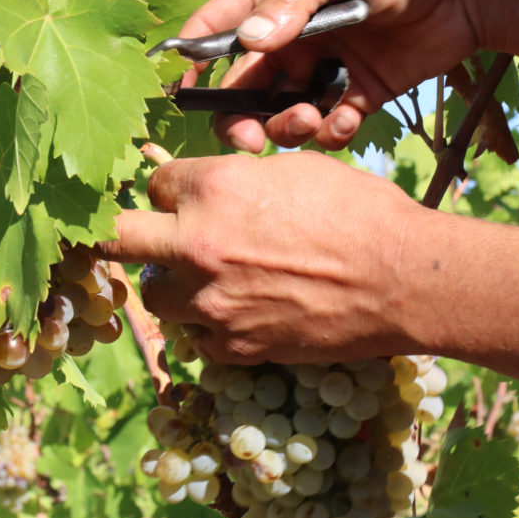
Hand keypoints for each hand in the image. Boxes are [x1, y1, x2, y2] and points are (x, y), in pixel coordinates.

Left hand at [97, 151, 424, 364]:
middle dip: (115, 233)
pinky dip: (207, 323)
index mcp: (212, 189)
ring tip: (202, 278)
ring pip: (153, 293)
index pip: (153, 183)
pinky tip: (238, 311)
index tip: (180, 196)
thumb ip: (237, 180)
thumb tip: (210, 192)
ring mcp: (210, 303)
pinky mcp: (232, 347)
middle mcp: (197, 245)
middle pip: (117, 239)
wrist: (403, 280)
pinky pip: (196, 335)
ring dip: (170, 282)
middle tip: (119, 235)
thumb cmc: (359, 212)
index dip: (168, 189)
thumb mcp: (294, 171)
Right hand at [179, 0, 492, 152]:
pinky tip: (347, 119)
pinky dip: (331, 133)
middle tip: (250, 142)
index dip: (192, 57)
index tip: (184, 89)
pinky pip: (327, 127)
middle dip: (238, 119)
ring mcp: (321, 72)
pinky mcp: (353, 97)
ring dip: (287, 128)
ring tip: (312, 119)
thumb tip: (248, 40)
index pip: (217, 29)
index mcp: (275, 3)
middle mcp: (290, 42)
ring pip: (281, 115)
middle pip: (242, 89)